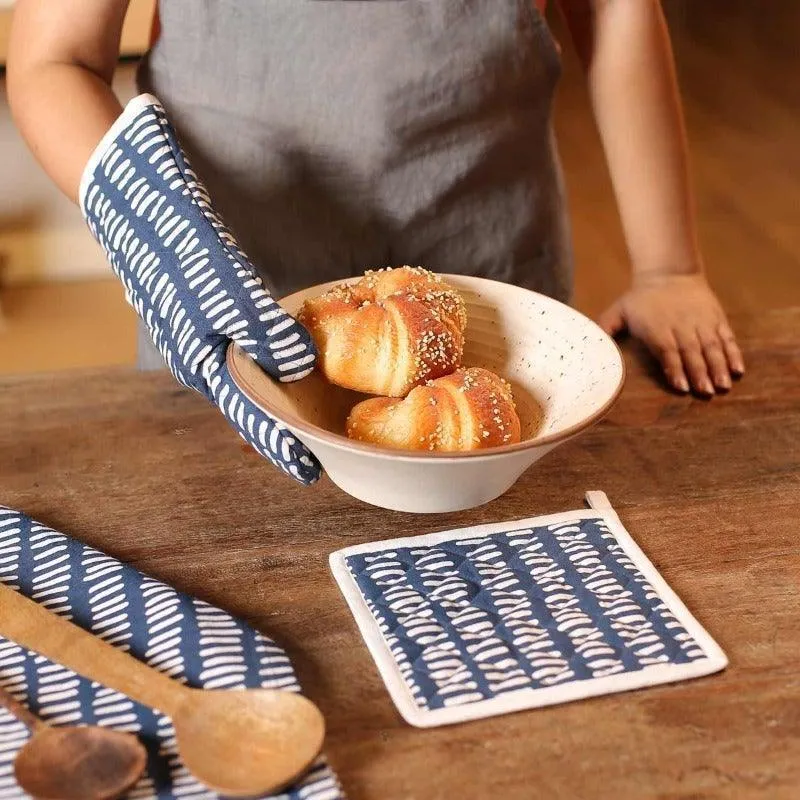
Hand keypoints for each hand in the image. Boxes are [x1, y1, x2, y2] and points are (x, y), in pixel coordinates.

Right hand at [80, 95, 320, 483]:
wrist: (136, 200)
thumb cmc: (179, 245)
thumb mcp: (227, 290)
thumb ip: (264, 332)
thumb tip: (298, 368)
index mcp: (200, 363)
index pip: (247, 417)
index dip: (279, 445)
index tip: (311, 473)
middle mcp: (198, 358)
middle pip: (245, 406)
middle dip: (279, 430)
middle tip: (316, 448)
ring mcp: (199, 337)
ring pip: (244, 382)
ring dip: (274, 400)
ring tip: (306, 416)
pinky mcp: (204, 314)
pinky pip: (241, 354)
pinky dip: (265, 367)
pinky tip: (283, 364)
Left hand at [598, 273, 744, 394]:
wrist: (668, 271)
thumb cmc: (640, 298)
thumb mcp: (618, 310)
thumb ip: (605, 329)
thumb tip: (589, 345)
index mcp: (657, 328)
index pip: (667, 351)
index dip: (675, 368)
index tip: (681, 386)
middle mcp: (681, 326)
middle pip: (692, 352)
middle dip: (699, 373)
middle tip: (705, 393)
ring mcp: (701, 322)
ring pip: (712, 347)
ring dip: (718, 367)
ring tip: (723, 386)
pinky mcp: (716, 318)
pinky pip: (727, 337)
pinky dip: (734, 353)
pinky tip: (738, 370)